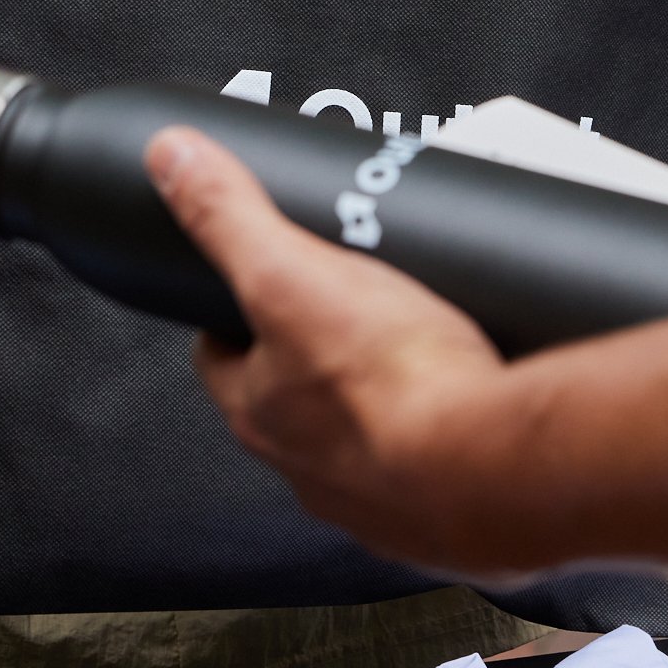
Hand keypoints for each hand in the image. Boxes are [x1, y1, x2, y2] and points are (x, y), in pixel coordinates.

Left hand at [155, 127, 524, 572]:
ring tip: (420, 336)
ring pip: (363, 433)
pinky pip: (433, 462)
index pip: (220, 353)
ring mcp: (375, 493)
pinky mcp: (441, 508)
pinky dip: (445, 428)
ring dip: (381, 394)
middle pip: (295, 393)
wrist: (494, 467)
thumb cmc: (395, 385)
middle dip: (318, 349)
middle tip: (352, 296)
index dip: (231, 311)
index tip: (249, 275)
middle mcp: (307, 463)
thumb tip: (172, 160)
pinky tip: (473, 391)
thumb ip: (230, 215)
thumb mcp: (293, 272)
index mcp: (261, 408)